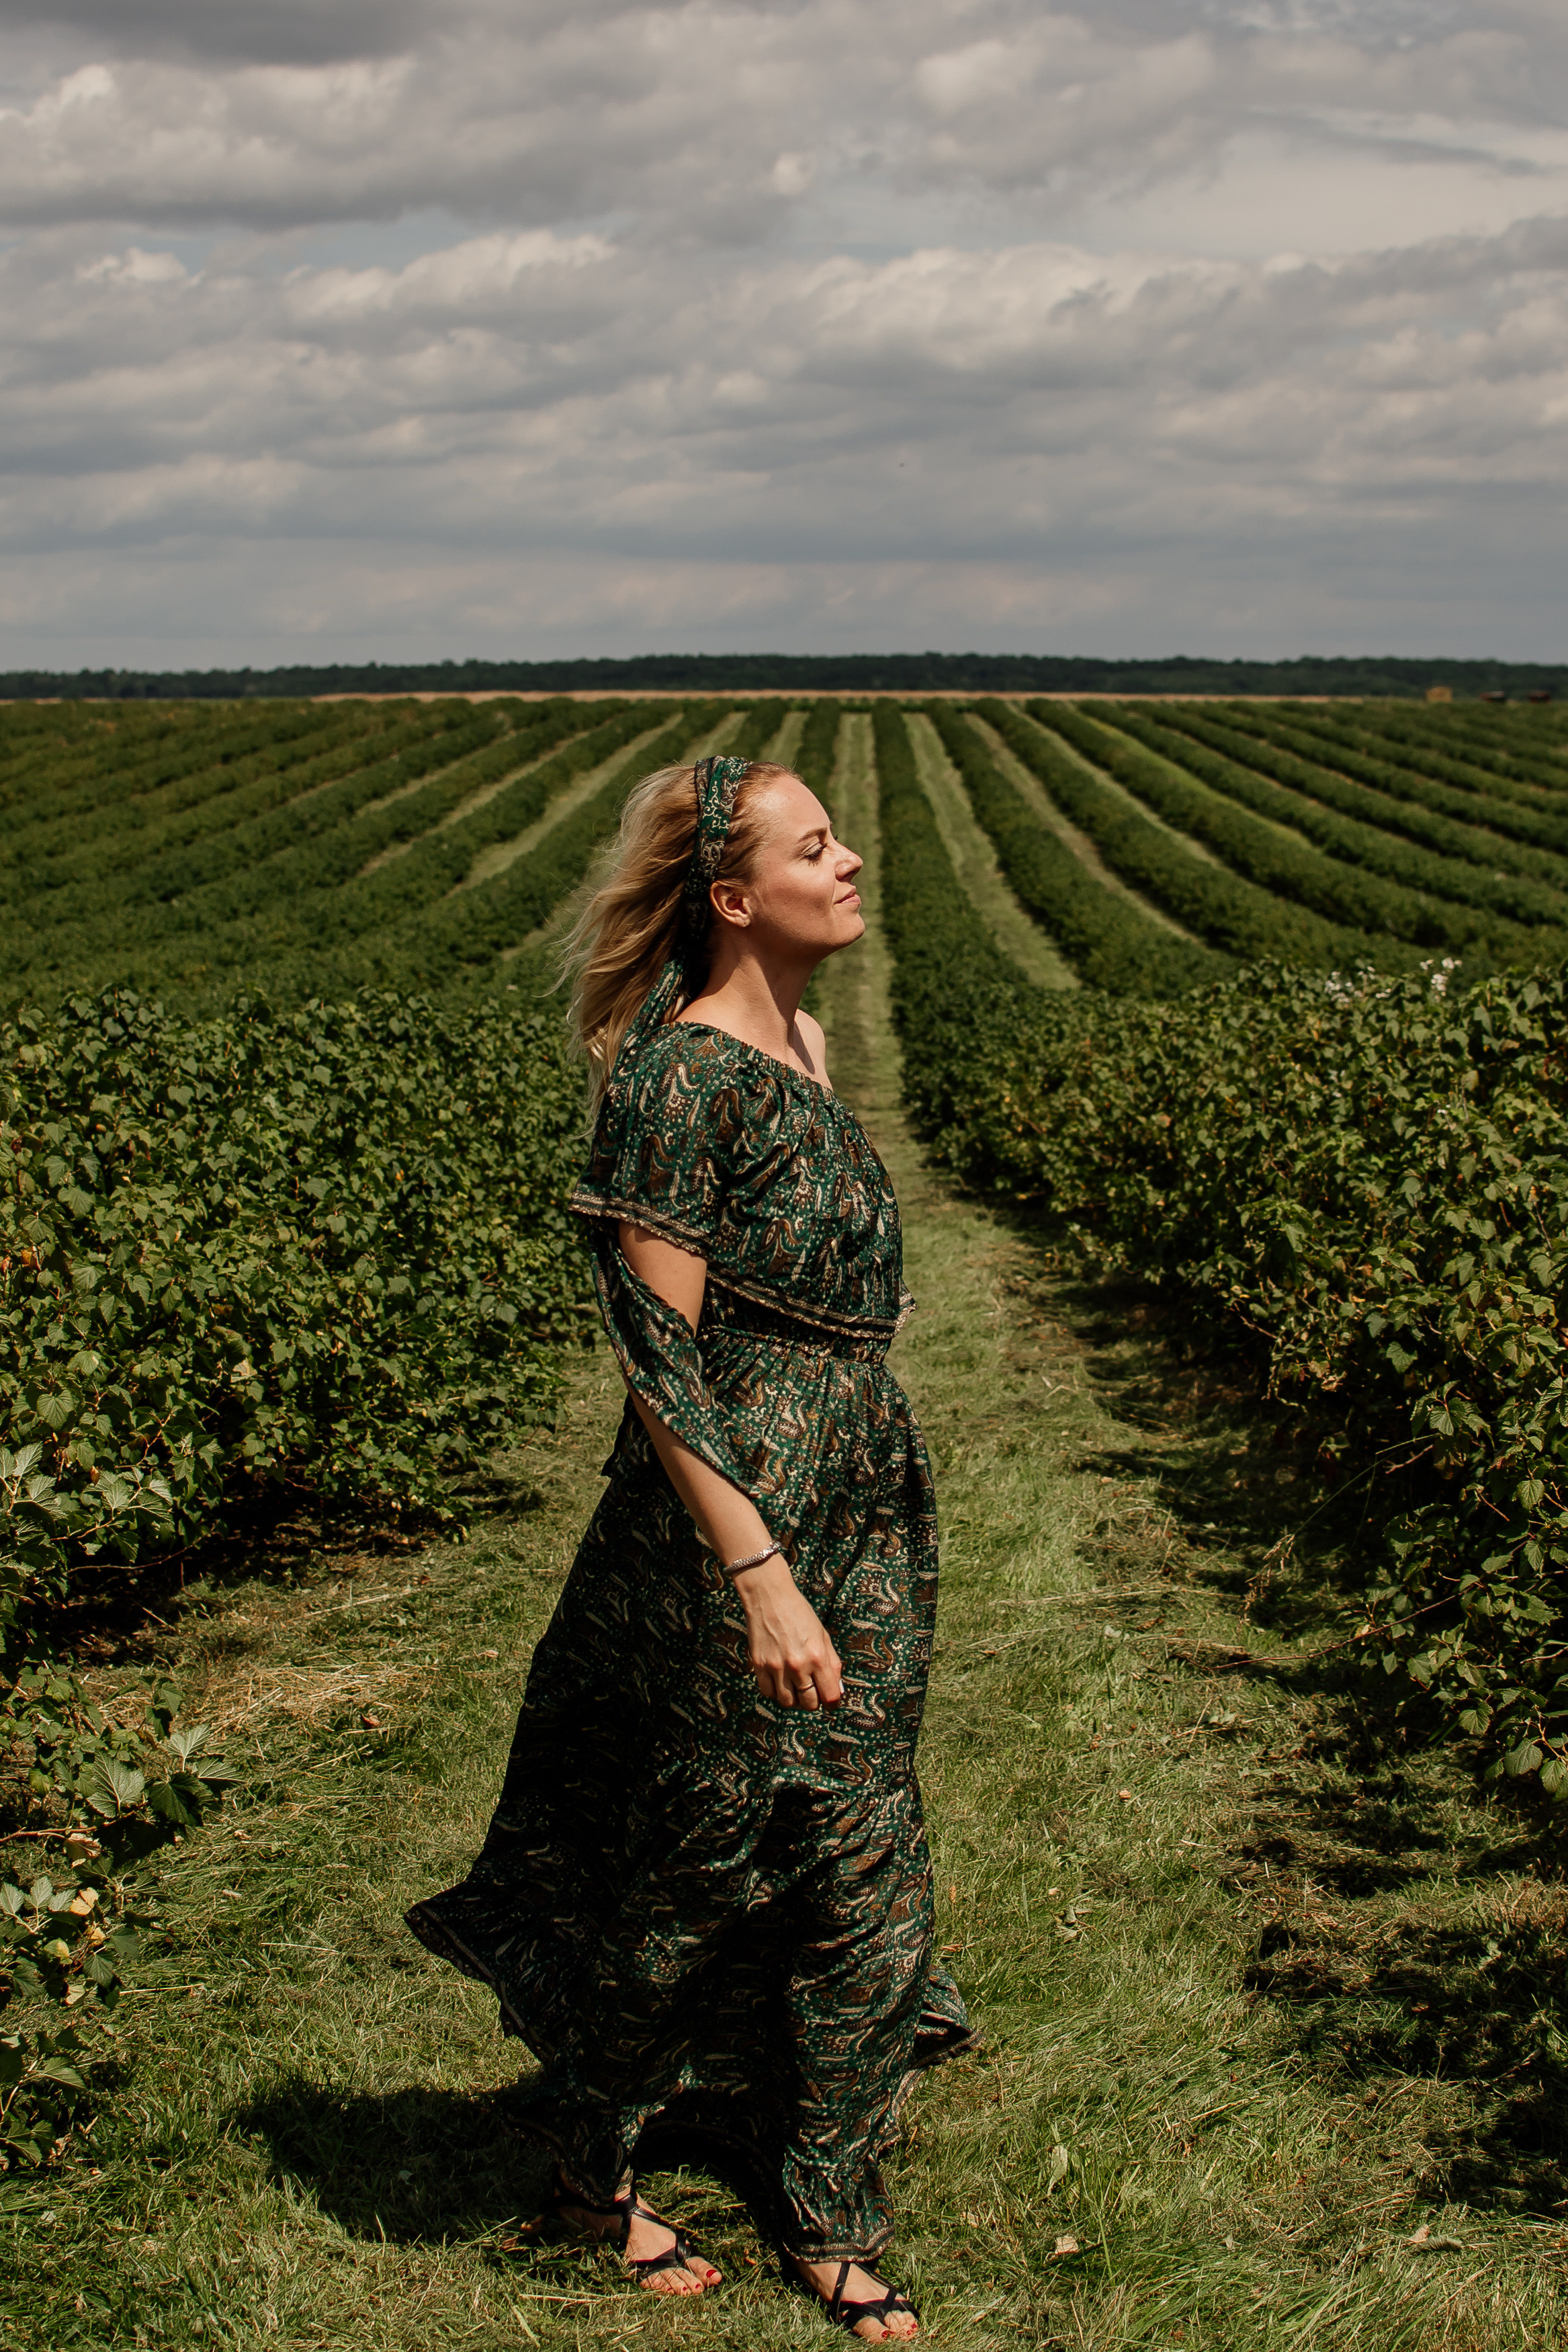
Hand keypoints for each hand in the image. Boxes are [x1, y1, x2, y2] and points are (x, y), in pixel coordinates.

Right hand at [731, 1556, 842, 1709]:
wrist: (770, 1596)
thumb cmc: (800, 1614)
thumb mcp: (823, 1636)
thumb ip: (833, 1664)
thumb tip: (837, 1691)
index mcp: (818, 1657)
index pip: (829, 1697)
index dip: (832, 1702)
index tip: (829, 1699)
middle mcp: (798, 1665)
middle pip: (809, 1704)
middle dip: (813, 1700)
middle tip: (812, 1689)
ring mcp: (776, 1667)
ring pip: (787, 1703)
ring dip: (794, 1698)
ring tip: (795, 1685)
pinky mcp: (759, 1665)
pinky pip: (768, 1692)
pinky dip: (775, 1691)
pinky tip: (779, 1679)